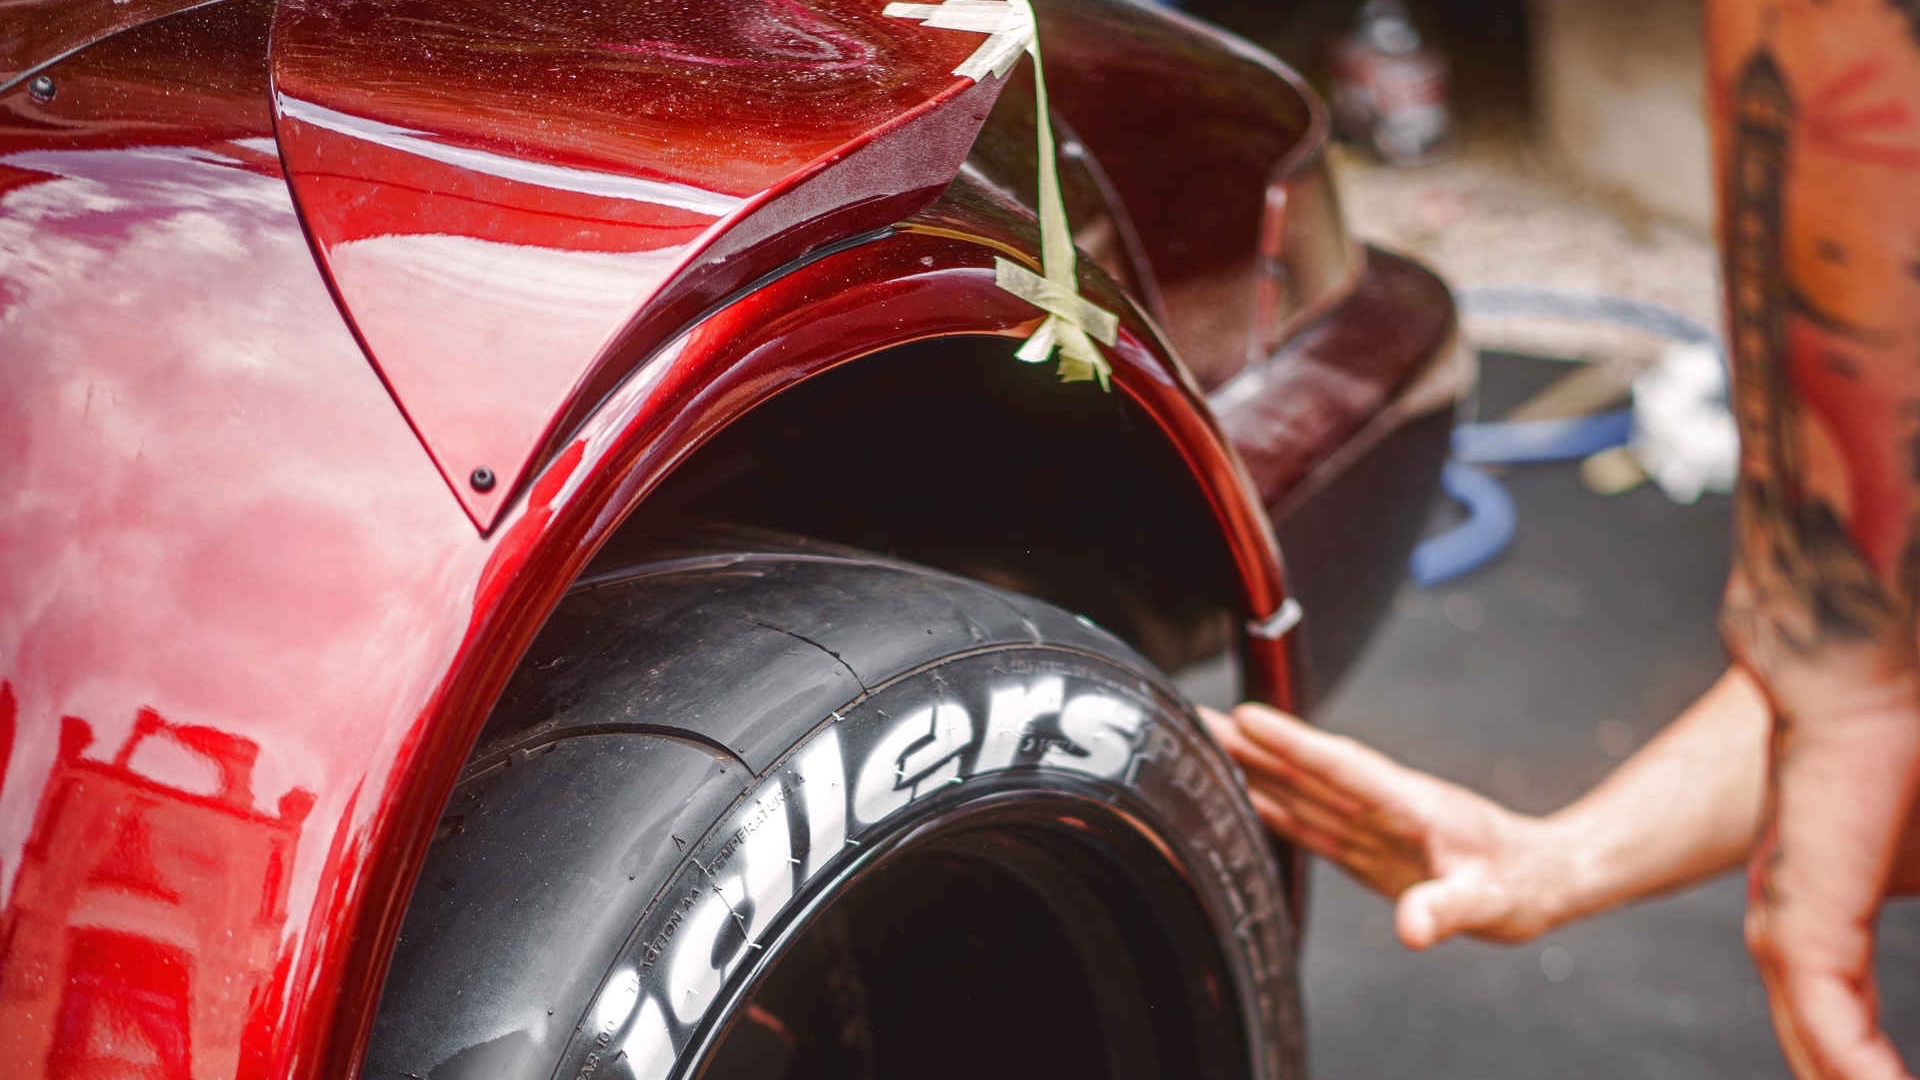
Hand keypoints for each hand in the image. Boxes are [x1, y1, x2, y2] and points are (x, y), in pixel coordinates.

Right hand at [1201, 703, 1571, 948]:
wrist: (1538, 878)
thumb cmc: (1520, 884)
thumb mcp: (1490, 900)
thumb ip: (1447, 908)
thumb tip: (1411, 929)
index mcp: (1409, 804)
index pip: (1342, 767)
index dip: (1294, 743)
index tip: (1247, 717)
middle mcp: (1381, 805)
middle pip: (1305, 768)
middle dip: (1251, 742)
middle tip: (1194, 716)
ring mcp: (1369, 821)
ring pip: (1300, 788)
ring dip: (1251, 765)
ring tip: (1199, 742)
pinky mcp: (1363, 844)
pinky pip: (1309, 820)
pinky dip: (1271, 805)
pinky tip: (1239, 794)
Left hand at [1743, 666, 1919, 1079]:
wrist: (1872, 671)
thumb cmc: (1917, 751)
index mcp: (1828, 917)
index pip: (1854, 1030)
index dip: (1878, 1071)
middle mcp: (1793, 930)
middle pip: (1830, 1051)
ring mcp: (1787, 926)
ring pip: (1824, 1051)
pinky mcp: (1799, 915)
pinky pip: (1831, 1023)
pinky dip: (1861, 1072)